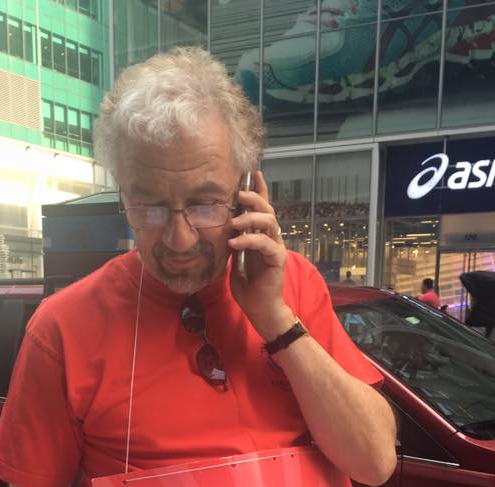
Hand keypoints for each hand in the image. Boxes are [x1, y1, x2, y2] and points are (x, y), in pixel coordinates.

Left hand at [228, 170, 294, 340]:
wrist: (259, 308)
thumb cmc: (247, 285)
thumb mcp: (234, 257)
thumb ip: (231, 239)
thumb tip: (217, 224)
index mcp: (261, 234)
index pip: (262, 206)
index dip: (259, 187)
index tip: (252, 170)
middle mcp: (271, 237)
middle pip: (267, 209)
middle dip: (253, 197)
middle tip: (237, 193)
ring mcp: (276, 247)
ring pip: (269, 221)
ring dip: (250, 217)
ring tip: (233, 221)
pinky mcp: (277, 259)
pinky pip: (265, 243)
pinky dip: (248, 240)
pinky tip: (234, 243)